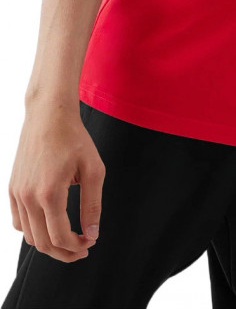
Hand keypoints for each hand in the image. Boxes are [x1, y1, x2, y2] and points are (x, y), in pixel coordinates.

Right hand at [8, 107, 105, 261]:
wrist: (49, 114)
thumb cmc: (74, 137)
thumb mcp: (93, 169)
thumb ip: (93, 205)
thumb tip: (92, 234)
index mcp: (49, 193)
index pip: (60, 237)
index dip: (76, 246)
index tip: (90, 242)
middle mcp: (28, 196)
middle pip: (43, 243)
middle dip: (64, 252)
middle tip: (82, 247)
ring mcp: (17, 193)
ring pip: (29, 236)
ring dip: (49, 243)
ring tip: (68, 238)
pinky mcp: (12, 188)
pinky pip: (18, 221)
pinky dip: (33, 230)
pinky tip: (49, 223)